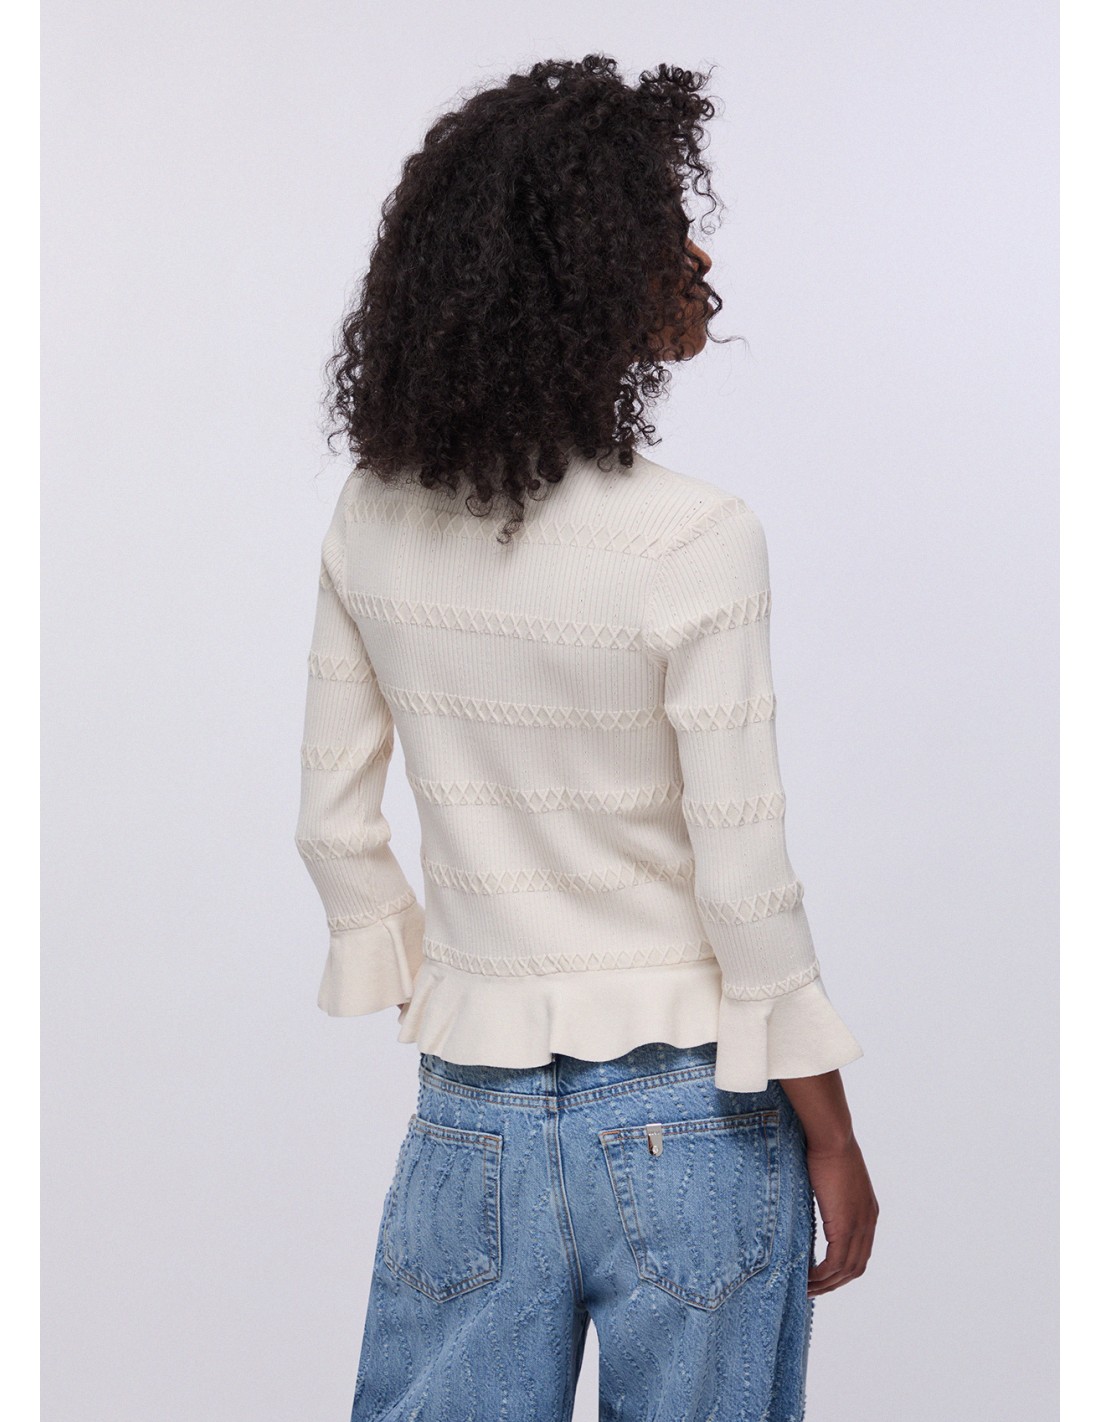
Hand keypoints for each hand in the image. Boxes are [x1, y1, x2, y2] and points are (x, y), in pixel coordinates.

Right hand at [805, 1135, 878, 1296]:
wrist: (832, 1138)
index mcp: (868, 1212)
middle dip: (835, 1283)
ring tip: (806, 1288)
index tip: (824, 1275)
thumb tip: (813, 1201)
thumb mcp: (833, 1178)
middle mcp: (868, 1223)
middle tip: (813, 1290)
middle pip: (856, 1267)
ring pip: (847, 1270)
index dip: (843, 1269)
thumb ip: (830, 1196)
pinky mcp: (845, 1226)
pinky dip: (822, 1275)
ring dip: (827, 1284)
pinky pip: (835, 1263)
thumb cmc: (827, 1148)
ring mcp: (859, 1226)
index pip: (860, 1252)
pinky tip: (807, 1277)